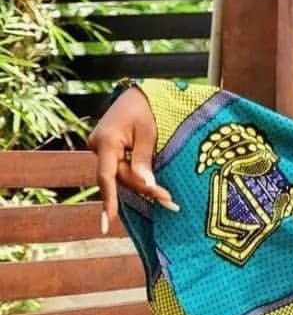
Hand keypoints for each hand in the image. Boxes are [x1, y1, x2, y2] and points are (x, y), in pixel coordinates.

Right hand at [87, 86, 177, 233]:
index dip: (109, 199)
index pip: (107, 175)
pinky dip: (137, 179)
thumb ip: (144, 160)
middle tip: (170, 201)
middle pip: (119, 178)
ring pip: (121, 176)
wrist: (138, 94)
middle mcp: (98, 146)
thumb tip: (146, 184)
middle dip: (144, 190)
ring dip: (143, 187)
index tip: (110, 220)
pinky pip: (122, 170)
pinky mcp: (110, 151)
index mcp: (106, 140)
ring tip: (168, 199)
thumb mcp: (149, 134)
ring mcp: (102, 149)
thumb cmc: (146, 109)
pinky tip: (153, 192)